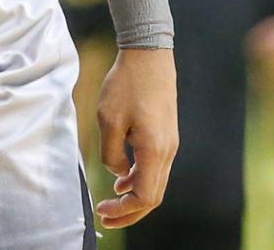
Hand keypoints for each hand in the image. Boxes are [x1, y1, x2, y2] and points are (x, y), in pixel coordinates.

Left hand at [94, 47, 176, 230]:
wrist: (149, 55)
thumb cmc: (127, 84)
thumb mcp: (108, 120)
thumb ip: (111, 153)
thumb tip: (118, 174)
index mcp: (154, 150)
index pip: (144, 197)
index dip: (124, 211)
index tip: (102, 211)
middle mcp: (168, 151)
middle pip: (153, 196)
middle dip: (130, 212)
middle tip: (105, 218)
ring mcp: (170, 144)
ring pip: (156, 183)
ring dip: (134, 197)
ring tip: (111, 202)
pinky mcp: (166, 135)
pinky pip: (156, 168)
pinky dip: (140, 179)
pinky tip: (122, 179)